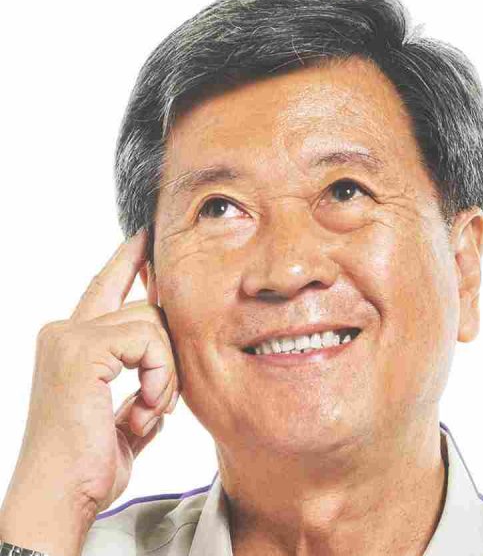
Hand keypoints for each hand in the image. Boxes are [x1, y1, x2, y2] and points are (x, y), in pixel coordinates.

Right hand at [7, 229, 179, 518]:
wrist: (63, 497)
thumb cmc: (91, 462)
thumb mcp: (127, 413)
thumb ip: (144, 380)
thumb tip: (169, 361)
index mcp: (73, 342)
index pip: (107, 286)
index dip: (128, 260)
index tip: (146, 235)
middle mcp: (65, 329)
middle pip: (147, 308)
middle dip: (168, 354)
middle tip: (159, 399)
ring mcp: (70, 336)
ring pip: (153, 322)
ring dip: (165, 373)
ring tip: (149, 410)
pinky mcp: (81, 347)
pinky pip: (150, 341)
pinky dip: (160, 376)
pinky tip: (144, 408)